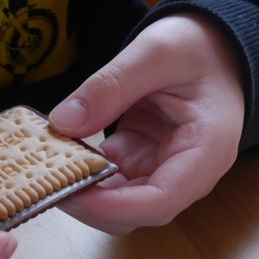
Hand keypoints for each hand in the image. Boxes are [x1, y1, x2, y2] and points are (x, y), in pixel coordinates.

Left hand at [48, 13, 245, 233]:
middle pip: (135, 211)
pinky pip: (109, 181)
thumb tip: (63, 122)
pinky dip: (83, 172)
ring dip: (82, 190)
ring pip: (118, 203)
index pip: (160, 201)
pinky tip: (57, 155)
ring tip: (45, 166)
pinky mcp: (141, 162)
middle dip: (89, 203)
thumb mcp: (156, 51)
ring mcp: (162, 171)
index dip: (113, 207)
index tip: (71, 194)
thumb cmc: (199, 47)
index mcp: (205, 152)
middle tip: (44, 179)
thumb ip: (111, 85)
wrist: (214, 46)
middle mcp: (186, 174)